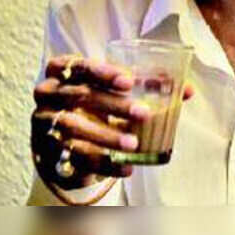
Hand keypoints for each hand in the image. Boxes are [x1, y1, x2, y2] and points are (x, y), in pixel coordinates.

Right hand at [31, 54, 194, 190]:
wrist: (64, 134)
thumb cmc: (97, 100)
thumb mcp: (114, 88)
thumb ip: (148, 84)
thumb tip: (188, 91)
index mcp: (63, 70)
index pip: (78, 65)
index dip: (102, 72)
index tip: (129, 81)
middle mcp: (49, 94)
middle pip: (80, 96)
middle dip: (114, 105)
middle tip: (144, 113)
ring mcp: (45, 123)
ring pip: (74, 128)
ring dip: (107, 136)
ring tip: (134, 144)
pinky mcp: (49, 151)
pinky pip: (76, 158)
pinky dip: (103, 164)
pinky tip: (126, 168)